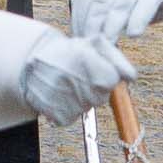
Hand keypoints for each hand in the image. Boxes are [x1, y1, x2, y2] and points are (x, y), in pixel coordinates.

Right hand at [20, 31, 135, 124]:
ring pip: (88, 107)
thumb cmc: (68, 53)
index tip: (94, 69)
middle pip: (102, 96)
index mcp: (83, 58)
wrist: (30, 63)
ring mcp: (63, 98)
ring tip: (67, 84)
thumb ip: (117, 58)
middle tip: (78, 76)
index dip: (106, 75)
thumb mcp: (93, 45)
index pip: (111, 80)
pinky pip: (73, 117)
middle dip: (95, 88)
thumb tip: (132, 78)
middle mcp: (72, 79)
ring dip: (82, 98)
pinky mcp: (57, 115)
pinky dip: (68, 109)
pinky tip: (59, 95)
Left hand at [70, 0, 162, 42]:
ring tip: (108, 45)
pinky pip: (147, 4)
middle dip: (93, 27)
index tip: (79, 41)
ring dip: (112, 27)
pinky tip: (133, 34)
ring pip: (122, 4)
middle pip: (101, 2)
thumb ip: (98, 13)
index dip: (80, 21)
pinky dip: (138, 19)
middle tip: (91, 47)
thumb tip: (82, 42)